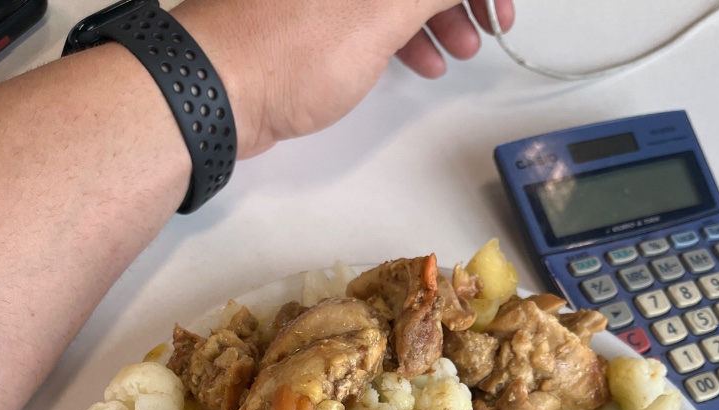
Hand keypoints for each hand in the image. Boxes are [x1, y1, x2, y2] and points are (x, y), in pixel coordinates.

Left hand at [172, 0, 514, 156]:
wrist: (217, 91)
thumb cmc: (286, 51)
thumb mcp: (380, 12)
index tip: (500, 4)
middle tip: (492, 22)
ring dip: (438, 12)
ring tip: (463, 49)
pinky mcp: (311, 8)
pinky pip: (371, 6)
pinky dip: (403, 28)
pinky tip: (424, 60)